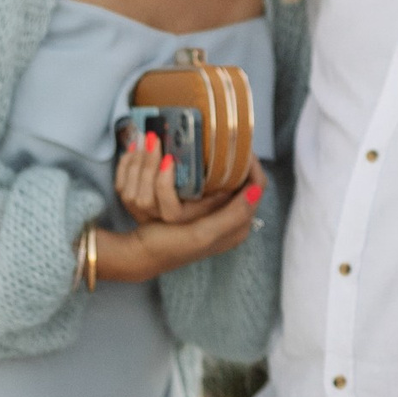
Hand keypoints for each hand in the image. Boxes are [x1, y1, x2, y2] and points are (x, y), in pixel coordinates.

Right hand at [103, 136, 264, 280]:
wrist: (140, 255)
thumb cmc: (169, 247)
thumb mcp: (202, 234)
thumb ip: (231, 215)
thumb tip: (255, 190)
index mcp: (238, 227)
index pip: (257, 185)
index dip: (252, 163)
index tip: (238, 145)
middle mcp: (233, 222)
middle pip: (246, 181)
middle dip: (237, 160)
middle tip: (224, 141)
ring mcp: (219, 216)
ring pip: (231, 180)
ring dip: (223, 163)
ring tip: (214, 148)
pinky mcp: (203, 211)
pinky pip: (213, 184)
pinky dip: (208, 171)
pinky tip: (199, 162)